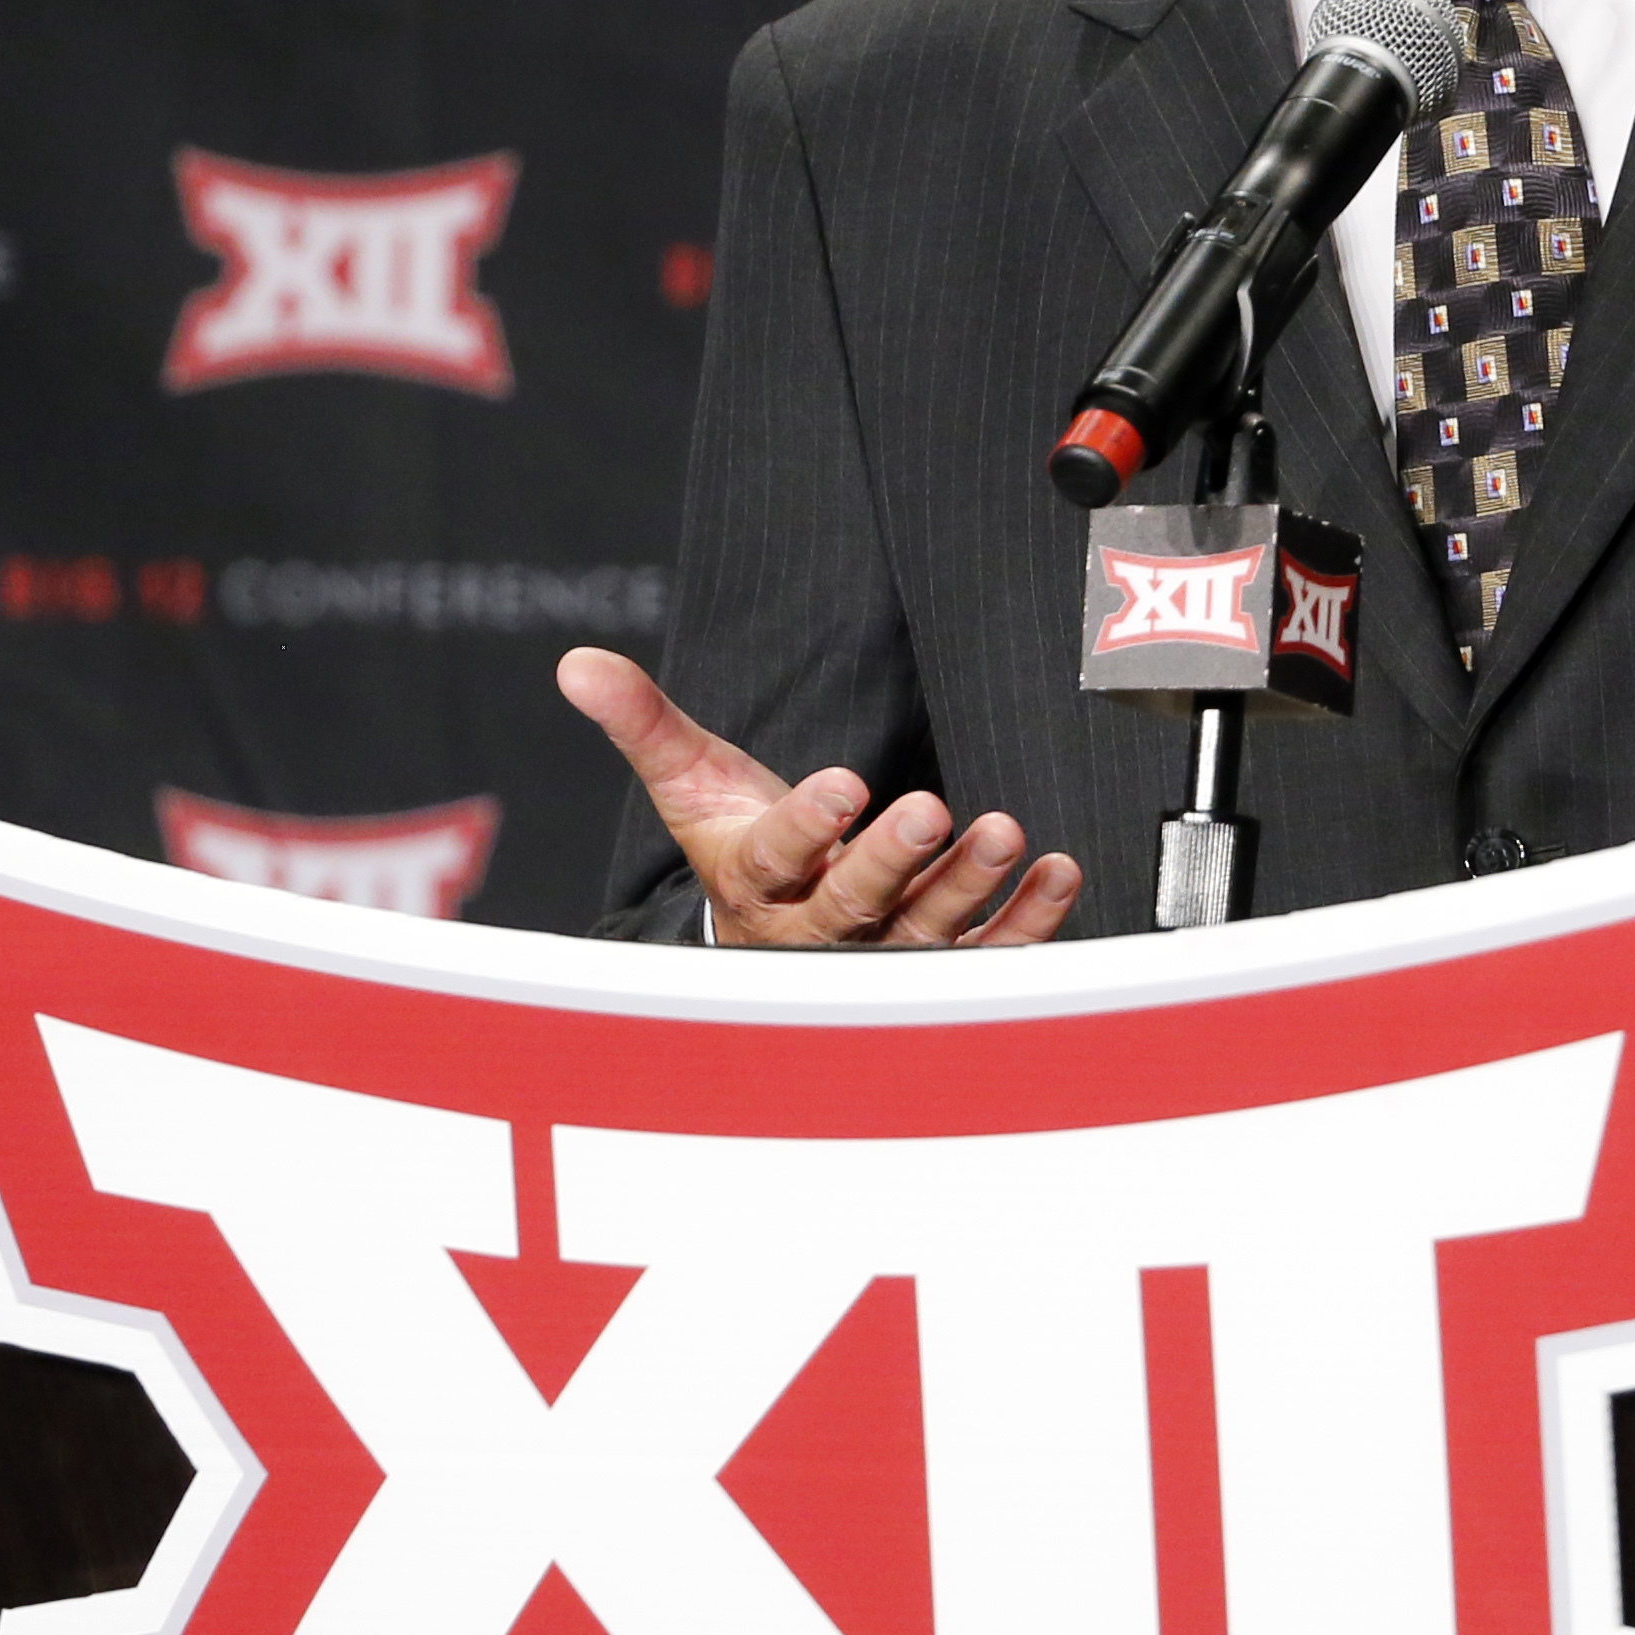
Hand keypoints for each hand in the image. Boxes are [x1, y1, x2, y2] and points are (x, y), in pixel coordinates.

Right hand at [556, 647, 1080, 948]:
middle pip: (852, 906)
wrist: (782, 929)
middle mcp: (818, 935)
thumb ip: (645, 722)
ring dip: (968, 886)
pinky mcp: (942, 968)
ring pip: (924, 933)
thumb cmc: (741, 843)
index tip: (843, 782)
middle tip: (931, 810)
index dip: (807, 825)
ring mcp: (883, 957)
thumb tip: (577, 665)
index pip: (773, 858)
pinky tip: (1056, 876)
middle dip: (892, 861)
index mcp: (755, 885)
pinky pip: (988, 954)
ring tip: (1005, 834)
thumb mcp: (693, 783)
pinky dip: (1026, 921)